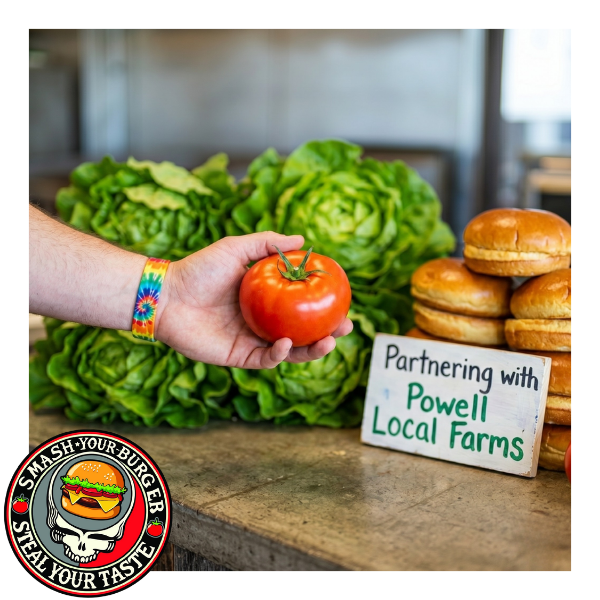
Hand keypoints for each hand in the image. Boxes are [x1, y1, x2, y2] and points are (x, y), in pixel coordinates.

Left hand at [155, 232, 352, 367]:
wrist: (166, 295)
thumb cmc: (198, 269)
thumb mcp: (235, 248)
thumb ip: (267, 243)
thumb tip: (303, 240)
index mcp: (265, 299)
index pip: (302, 304)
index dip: (324, 304)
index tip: (343, 299)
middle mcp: (263, 321)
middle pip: (303, 331)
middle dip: (328, 332)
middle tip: (345, 326)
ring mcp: (251, 340)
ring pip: (290, 351)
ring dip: (311, 350)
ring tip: (329, 341)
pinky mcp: (237, 356)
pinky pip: (265, 359)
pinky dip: (279, 355)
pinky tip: (286, 343)